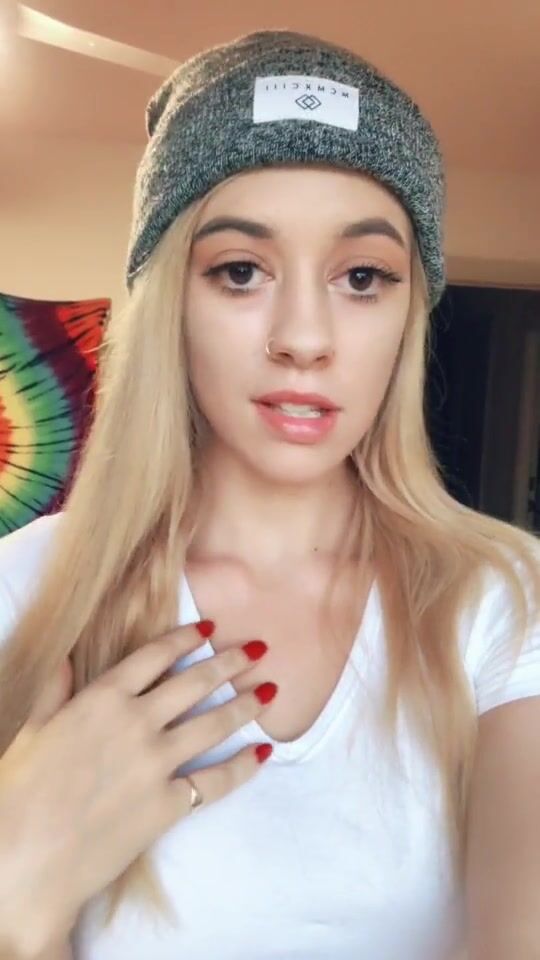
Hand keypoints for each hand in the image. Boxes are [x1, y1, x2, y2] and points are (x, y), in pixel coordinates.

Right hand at [0, 623, 275, 956]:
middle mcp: (136, 722)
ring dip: (245, 704)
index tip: (209, 626)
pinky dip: (243, 766)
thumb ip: (54, 691)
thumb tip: (64, 658)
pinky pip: (216, 780)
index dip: (185, 637)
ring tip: (270, 690)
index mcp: (101, 698)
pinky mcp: (168, 804)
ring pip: (213, 724)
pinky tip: (263, 753)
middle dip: (229, 662)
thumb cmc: (19, 796)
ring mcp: (156, 763)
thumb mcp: (30, 732)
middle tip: (257, 649)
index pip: (155, 655)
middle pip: (195, 683)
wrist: (26, 863)